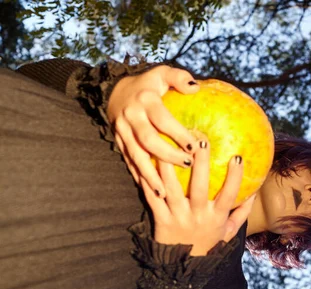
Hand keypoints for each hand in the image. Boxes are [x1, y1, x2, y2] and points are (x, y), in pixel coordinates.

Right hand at [108, 65, 200, 196]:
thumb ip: (179, 78)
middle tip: (187, 165)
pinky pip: (128, 162)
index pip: (163, 119)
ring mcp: (122, 131)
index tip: (195, 147)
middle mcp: (131, 116)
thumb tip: (196, 87)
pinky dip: (139, 177)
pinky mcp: (117, 142)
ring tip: (164, 193)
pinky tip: (151, 191)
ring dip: (149, 175)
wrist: (114, 90)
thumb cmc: (148, 85)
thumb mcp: (162, 73)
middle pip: (149, 140)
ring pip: (135, 156)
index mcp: (145, 100)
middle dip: (168, 155)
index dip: (178, 133)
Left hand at [139, 136, 254, 255]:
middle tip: (201, 140)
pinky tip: (146, 163)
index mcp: (217, 217)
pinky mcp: (161, 220)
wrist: (182, 269)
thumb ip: (242, 212)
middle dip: (201, 163)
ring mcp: (179, 218)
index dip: (235, 177)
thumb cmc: (208, 244)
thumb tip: (255, 191)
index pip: (229, 195)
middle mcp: (199, 216)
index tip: (238, 157)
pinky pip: (153, 198)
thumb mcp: (228, 231)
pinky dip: (149, 181)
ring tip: (167, 146)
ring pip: (173, 189)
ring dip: (170, 167)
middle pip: (200, 187)